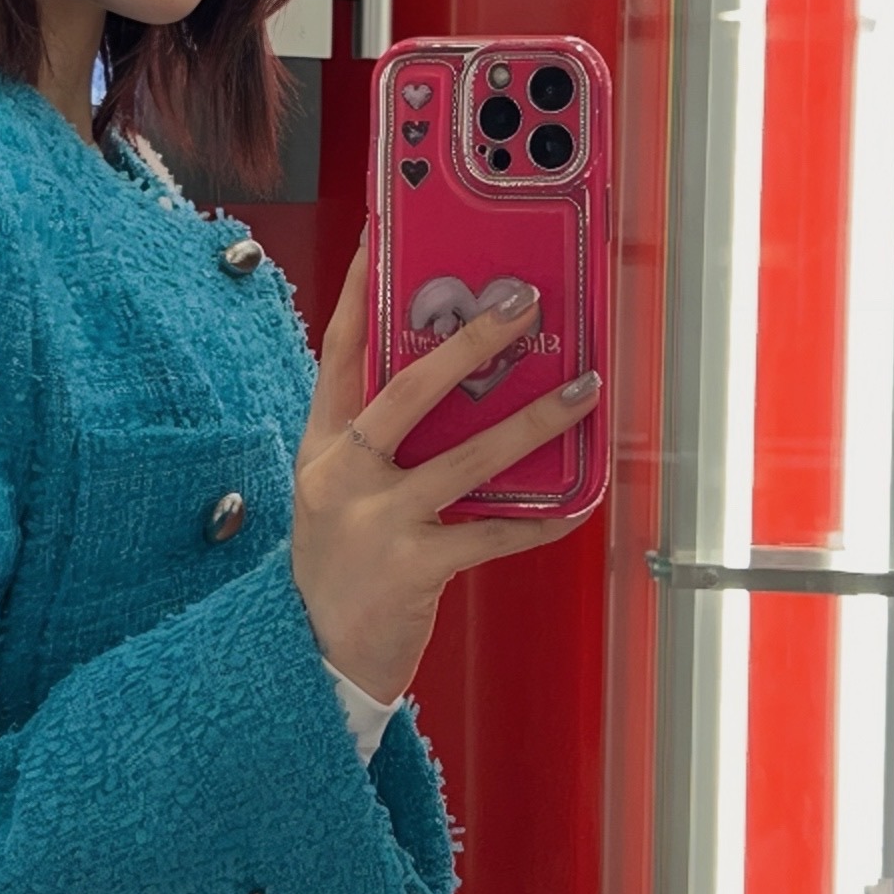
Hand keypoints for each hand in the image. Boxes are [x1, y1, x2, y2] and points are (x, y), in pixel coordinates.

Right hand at [291, 244, 600, 698]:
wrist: (311, 658)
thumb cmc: (337, 569)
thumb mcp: (337, 493)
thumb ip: (379, 442)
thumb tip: (460, 386)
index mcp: (321, 445)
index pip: (338, 350)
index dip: (359, 288)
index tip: (382, 235)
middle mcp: (342, 474)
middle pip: (409, 388)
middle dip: (471, 339)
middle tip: (520, 303)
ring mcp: (375, 521)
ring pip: (468, 456)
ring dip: (534, 420)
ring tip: (582, 389)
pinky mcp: (413, 566)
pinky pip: (494, 533)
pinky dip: (542, 519)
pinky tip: (579, 502)